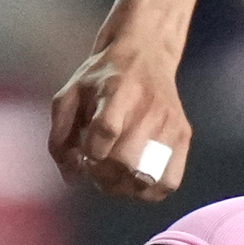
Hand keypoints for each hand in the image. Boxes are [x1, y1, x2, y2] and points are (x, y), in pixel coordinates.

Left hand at [48, 35, 193, 202]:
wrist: (146, 51)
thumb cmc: (104, 76)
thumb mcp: (72, 92)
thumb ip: (60, 133)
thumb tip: (70, 176)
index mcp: (118, 89)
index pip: (105, 131)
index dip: (90, 153)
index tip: (83, 155)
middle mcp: (148, 107)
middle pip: (126, 160)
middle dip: (102, 175)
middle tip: (95, 170)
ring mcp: (169, 123)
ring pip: (146, 177)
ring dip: (122, 188)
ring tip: (112, 178)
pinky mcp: (183, 134)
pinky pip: (169, 181)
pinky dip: (149, 193)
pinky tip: (133, 182)